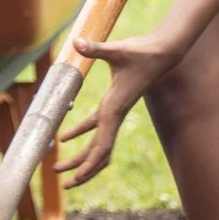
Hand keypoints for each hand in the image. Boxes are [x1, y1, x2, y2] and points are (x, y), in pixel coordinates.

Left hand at [55, 28, 193, 188]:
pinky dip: (81, 135)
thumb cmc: (141, 52)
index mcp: (114, 108)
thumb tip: (77, 42)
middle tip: (57, 175)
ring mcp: (115, 112)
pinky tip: (64, 138)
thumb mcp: (116, 50)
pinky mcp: (113, 104)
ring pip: (98, 144)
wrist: (161, 52)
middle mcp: (114, 115)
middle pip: (98, 151)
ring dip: (82, 158)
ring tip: (60, 167)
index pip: (103, 144)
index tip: (77, 177)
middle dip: (79, 167)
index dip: (90, 162)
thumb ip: (95, 48)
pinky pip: (96, 128)